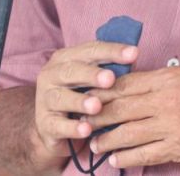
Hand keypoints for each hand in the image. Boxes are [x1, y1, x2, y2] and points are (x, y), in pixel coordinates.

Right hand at [32, 41, 138, 160]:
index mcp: (65, 58)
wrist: (53, 127)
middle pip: (71, 71)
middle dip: (92, 74)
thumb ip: (110, 68)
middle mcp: (51, 75)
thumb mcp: (92, 79)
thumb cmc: (80, 95)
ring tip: (97, 106)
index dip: (112, 51)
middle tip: (110, 79)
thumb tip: (134, 57)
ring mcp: (45, 99)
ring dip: (80, 101)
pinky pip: (58, 125)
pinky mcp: (45, 124)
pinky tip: (86, 129)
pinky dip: (72, 128)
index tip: (134, 53)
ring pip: (61, 98)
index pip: (90, 50)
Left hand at [88, 66, 179, 168]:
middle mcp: (166, 100)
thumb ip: (161, 82)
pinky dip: (126, 158)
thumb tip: (134, 88)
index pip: (125, 84)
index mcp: (168, 78)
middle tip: (80, 120)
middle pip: (119, 108)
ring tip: (94, 143)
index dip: (102, 92)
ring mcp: (171, 126)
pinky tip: (116, 159)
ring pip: (127, 133)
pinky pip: (144, 154)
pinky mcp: (179, 148)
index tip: (87, 96)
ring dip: (106, 140)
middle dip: (96, 116)